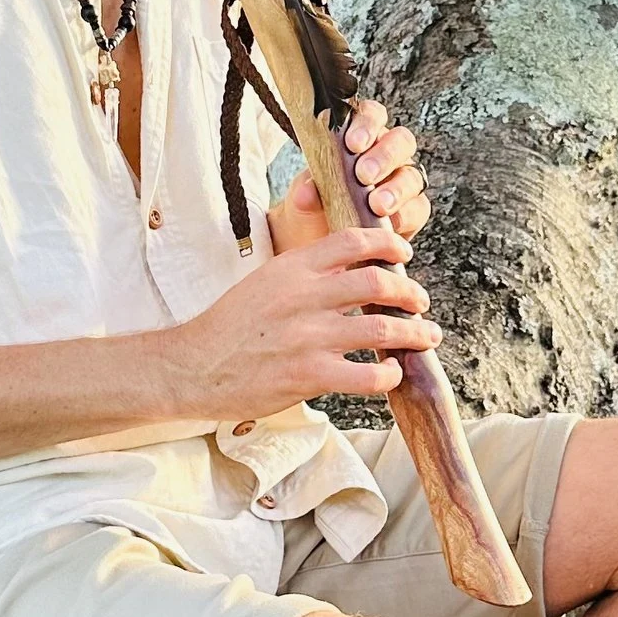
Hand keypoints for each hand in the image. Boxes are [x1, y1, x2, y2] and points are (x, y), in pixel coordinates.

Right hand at [165, 223, 439, 411]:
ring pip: (382, 327)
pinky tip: (390, 375)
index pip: (352, 241)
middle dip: (410, 292)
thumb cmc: (227, 328)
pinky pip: (368, 375)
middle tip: (420, 303)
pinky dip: (388, 375)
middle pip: (377, 281)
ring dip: (413, 333)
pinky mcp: (309, 375)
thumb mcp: (263, 283)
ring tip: (426, 337)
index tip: (404, 254)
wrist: (191, 367)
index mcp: (292, 268)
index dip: (387, 245)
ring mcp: (309, 336)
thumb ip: (303, 276)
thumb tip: (347, 271)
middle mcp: (304, 296)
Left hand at [264, 98, 429, 254]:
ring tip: (377, 204)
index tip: (353, 143)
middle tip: (364, 174)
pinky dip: (405, 214)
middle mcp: (386, 155)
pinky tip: (390, 223)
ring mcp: (402, 182)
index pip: (372, 116)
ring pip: (412, 175)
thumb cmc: (315, 209)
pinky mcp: (412, 211)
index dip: (367, 124)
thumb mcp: (302, 200)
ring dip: (396, 188)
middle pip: (400, 141)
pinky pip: (418, 207)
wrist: (320, 241)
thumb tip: (307, 192)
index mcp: (361, 138)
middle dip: (384, 156)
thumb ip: (304, 193)